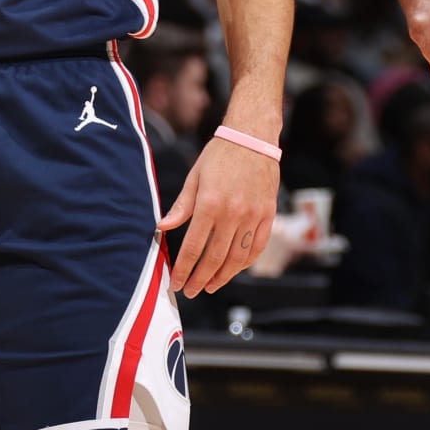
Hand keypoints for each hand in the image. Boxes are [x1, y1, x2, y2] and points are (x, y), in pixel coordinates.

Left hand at [157, 135, 279, 297]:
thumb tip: (161, 228)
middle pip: (215, 258)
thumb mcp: (195, 177)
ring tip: (211, 286)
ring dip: (223, 276)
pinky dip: (246, 262)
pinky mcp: (268, 214)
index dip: (184, 269)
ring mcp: (253, 215)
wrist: (253, 138)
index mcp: (210, 204)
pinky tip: (234, 269)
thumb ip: (181, 206)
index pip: (194, 247)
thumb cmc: (220, 155)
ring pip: (238, 258)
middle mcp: (233, 213)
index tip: (178, 283)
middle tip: (192, 291)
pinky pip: (257, 246)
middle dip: (201, 279)